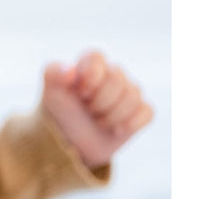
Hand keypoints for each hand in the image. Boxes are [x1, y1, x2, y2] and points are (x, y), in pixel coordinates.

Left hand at [41, 51, 152, 169]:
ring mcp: (128, 91)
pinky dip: (130, 125)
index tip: (80, 93)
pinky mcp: (140, 111)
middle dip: (100, 101)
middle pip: (118, 78)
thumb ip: (53, 74)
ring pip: (134, 96)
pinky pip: (147, 112)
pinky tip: (115, 130)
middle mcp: (112, 73)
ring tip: (98, 120)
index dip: (90, 77)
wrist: (73, 141)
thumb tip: (70, 70)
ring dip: (111, 116)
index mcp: (90, 63)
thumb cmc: (61, 111)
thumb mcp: (51, 92)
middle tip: (88, 110)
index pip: (96, 57)